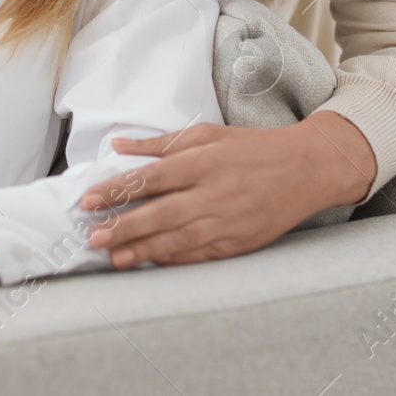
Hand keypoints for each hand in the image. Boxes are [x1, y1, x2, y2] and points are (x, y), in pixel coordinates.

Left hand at [78, 112, 377, 267]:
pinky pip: (199, 255)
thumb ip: (161, 143)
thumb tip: (119, 145)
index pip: (149, 178)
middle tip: (93, 236)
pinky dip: (173, 260)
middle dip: (123, 227)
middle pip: (159, 213)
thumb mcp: (207, 133)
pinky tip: (151, 262)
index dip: (116, 190)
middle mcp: (213, 193)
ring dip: (142, 250)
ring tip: (114, 256)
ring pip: (176, 240)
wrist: (307, 169)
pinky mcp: (238, 242)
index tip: (88, 200)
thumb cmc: (253, 148)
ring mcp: (226, 221)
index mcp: (203, 161)